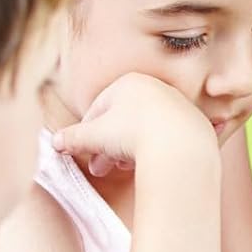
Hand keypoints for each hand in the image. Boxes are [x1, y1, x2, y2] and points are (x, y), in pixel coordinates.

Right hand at [52, 72, 214, 176]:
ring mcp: (180, 105)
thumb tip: (55, 143)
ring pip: (146, 130)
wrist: (182, 147)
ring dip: (130, 150)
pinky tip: (149, 165)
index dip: (87, 135)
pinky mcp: (197, 123)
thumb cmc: (133, 135)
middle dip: (108, 147)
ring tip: (123, 169)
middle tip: (100, 169)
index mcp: (130, 82)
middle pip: (124, 121)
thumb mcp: (93, 136)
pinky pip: (169, 138)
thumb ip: (72, 137)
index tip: (84, 154)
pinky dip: (156, 150)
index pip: (99, 110)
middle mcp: (158, 88)